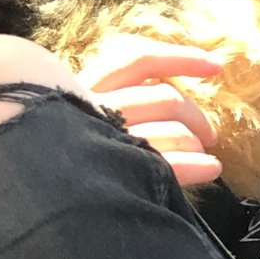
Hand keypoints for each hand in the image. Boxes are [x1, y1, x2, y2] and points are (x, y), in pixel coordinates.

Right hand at [76, 39, 224, 186]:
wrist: (45, 199)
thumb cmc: (71, 148)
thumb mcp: (86, 109)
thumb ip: (120, 92)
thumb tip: (167, 82)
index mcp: (88, 85)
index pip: (139, 59)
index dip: (180, 58)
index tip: (214, 66)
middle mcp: (95, 108)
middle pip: (164, 97)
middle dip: (195, 114)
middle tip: (208, 133)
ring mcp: (107, 144)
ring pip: (170, 131)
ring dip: (196, 141)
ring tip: (204, 152)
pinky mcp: (118, 178)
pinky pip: (170, 166)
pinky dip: (197, 165)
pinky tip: (210, 168)